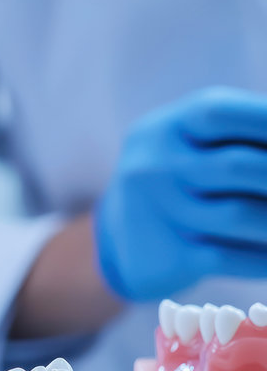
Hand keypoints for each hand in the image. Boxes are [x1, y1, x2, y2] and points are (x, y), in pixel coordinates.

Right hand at [96, 87, 266, 300]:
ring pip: (241, 215)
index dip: (266, 123)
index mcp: (163, 129)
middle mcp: (153, 166)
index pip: (218, 114)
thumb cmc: (179, 183)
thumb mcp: (189, 146)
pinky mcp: (167, 255)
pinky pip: (230, 256)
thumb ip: (242, 138)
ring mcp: (157, 212)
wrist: (118, 244)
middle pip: (237, 166)